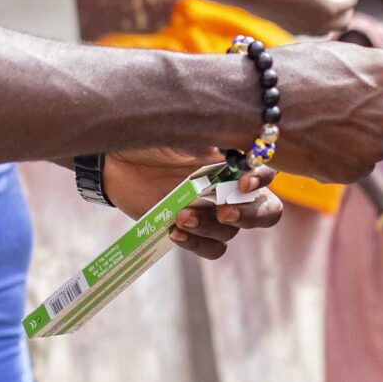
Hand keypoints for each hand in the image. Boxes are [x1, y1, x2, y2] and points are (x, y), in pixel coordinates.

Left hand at [100, 150, 281, 259]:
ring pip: (231, 232)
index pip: (266, 173)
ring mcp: (212, 212)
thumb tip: (216, 150)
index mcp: (233, 161)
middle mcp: (230, 188)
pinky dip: (197, 244)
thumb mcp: (172, 132)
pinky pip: (211, 249)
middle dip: (250, 215)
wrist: (116, 162)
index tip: (243, 181)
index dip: (262, 179)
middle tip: (224, 212)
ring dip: (209, 228)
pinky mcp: (193, 231)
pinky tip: (174, 231)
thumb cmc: (150, 139)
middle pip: (266, 211)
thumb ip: (196, 140)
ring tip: (180, 216)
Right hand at [243, 0, 362, 39]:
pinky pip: (317, 28)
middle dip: (349, 3)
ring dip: (336, 14)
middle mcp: (321, 25)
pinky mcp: (295, 31)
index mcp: (330, 9)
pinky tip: (316, 4)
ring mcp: (308, 31)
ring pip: (331, 27)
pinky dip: (322, 18)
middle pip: (346, 18)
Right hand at [274, 39, 382, 182]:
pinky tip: (321, 142)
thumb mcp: (340, 55)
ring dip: (375, 138)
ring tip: (337, 126)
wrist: (253, 103)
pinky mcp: (355, 171)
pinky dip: (350, 157)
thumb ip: (371, 70)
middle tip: (378, 113)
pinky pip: (364, 165)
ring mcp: (375, 144)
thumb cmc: (290, 70)